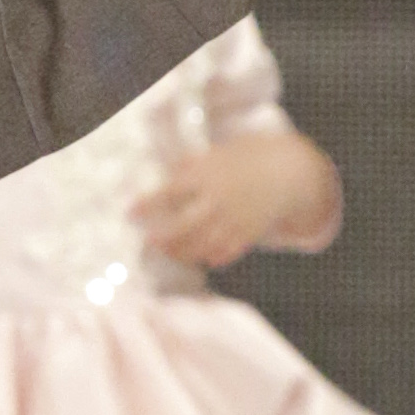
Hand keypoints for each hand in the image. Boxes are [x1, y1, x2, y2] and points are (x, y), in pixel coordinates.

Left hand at [134, 129, 340, 268]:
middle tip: (148, 241)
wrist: (285, 172)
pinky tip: (202, 258)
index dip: (148, 204)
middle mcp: (218, 200)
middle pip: (184, 225)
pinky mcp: (248, 233)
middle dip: (164, 237)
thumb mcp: (215, 155)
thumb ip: (190, 166)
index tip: (130, 213)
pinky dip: (213, 257)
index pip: (170, 192)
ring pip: (203, 244)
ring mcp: (234, 219)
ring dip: (183, 252)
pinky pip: (226, 252)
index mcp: (207, 176)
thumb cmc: (242, 161)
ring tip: (169, 252)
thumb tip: (166, 172)